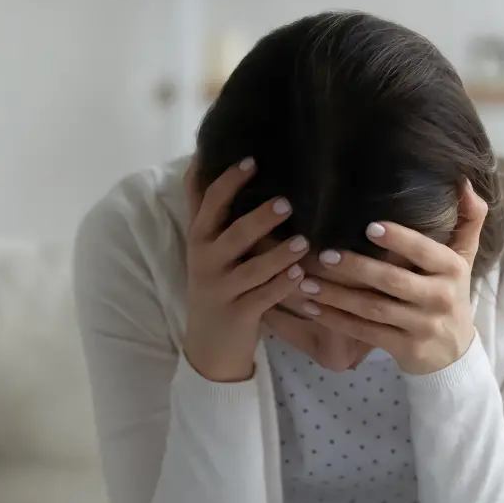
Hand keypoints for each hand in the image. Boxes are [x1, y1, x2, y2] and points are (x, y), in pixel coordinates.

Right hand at [182, 157, 309, 382]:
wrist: (208, 346)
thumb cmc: (216, 284)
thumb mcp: (205, 246)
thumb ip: (207, 207)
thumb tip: (201, 156)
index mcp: (199, 238)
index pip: (209, 202)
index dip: (228, 181)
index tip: (252, 161)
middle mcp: (206, 261)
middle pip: (233, 234)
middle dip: (260, 218)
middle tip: (287, 203)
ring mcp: (221, 289)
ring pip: (252, 268)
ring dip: (279, 254)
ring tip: (304, 242)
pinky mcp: (238, 315)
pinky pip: (263, 297)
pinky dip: (281, 286)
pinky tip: (299, 275)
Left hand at [306, 180, 487, 375]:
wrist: (454, 352)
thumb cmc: (451, 293)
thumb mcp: (464, 257)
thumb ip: (469, 219)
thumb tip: (464, 180)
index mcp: (452, 269)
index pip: (426, 252)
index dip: (400, 240)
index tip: (369, 226)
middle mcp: (440, 297)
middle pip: (394, 281)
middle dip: (357, 268)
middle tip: (324, 254)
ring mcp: (422, 325)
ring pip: (374, 308)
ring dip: (338, 296)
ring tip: (307, 281)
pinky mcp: (405, 348)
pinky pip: (366, 333)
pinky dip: (337, 321)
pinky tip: (312, 308)